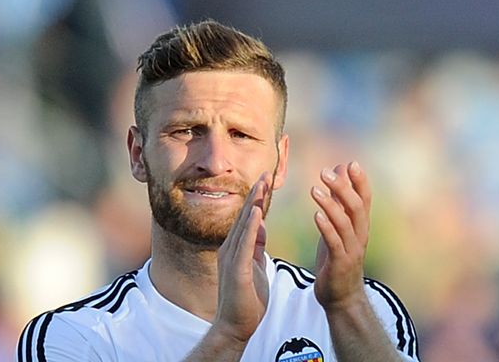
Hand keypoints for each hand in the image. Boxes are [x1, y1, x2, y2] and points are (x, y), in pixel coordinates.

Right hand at [212, 172, 270, 342]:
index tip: (266, 180)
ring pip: (244, 225)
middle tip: (266, 172)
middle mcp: (231, 249)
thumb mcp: (254, 266)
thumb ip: (255, 246)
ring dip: (253, 203)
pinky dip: (251, 226)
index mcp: (237, 248)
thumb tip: (261, 227)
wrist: (236, 326)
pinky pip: (244, 243)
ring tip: (262, 184)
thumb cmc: (246, 301)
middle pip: (245, 216)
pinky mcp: (237, 269)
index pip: (249, 219)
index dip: (258, 199)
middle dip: (256, 194)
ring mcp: (232, 258)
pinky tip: (257, 211)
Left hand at [311, 162, 371, 311]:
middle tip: (325, 172)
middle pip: (356, 207)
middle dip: (342, 188)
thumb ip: (340, 200)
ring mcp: (352, 249)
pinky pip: (334, 242)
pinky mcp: (340, 263)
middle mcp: (360, 235)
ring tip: (314, 190)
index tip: (352, 163)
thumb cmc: (338, 258)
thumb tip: (340, 171)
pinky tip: (316, 215)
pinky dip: (326, 228)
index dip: (360, 181)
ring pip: (345, 223)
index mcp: (360, 226)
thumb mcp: (339, 227)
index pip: (365, 199)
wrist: (341, 297)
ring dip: (330, 205)